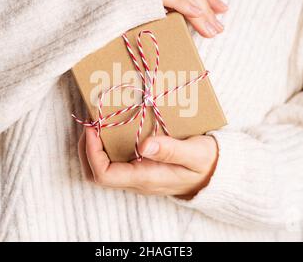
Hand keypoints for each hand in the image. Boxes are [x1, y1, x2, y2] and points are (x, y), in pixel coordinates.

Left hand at [78, 127, 218, 196]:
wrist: (215, 175)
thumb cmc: (206, 163)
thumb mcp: (195, 154)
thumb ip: (171, 151)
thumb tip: (144, 146)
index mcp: (146, 177)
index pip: (104, 175)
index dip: (92, 153)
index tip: (93, 128)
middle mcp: (137, 180)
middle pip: (96, 174)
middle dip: (87, 150)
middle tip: (91, 123)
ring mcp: (137, 176)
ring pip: (103, 169)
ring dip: (95, 147)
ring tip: (99, 122)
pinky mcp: (140, 169)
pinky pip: (115, 162)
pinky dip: (107, 145)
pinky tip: (114, 127)